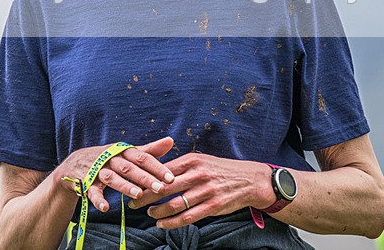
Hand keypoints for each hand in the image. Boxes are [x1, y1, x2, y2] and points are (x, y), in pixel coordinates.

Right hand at [57, 136, 175, 212]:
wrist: (76, 163)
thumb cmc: (109, 158)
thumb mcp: (127, 152)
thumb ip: (149, 150)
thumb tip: (171, 141)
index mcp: (122, 151)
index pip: (141, 157)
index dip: (156, 167)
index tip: (170, 177)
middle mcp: (110, 159)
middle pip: (129, 168)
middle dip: (144, 178)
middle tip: (160, 188)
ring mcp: (97, 170)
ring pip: (112, 178)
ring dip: (124, 186)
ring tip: (138, 195)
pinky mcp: (86, 183)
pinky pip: (92, 191)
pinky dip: (98, 199)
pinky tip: (105, 207)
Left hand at [127, 153, 274, 228]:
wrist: (250, 180)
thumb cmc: (221, 170)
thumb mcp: (201, 160)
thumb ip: (181, 166)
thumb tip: (156, 172)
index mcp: (192, 160)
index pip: (162, 170)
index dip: (146, 179)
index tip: (133, 185)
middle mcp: (197, 174)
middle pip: (164, 187)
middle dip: (146, 196)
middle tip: (133, 202)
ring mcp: (206, 190)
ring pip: (175, 204)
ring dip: (158, 211)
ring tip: (149, 214)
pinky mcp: (213, 205)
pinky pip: (188, 217)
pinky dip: (172, 222)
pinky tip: (162, 224)